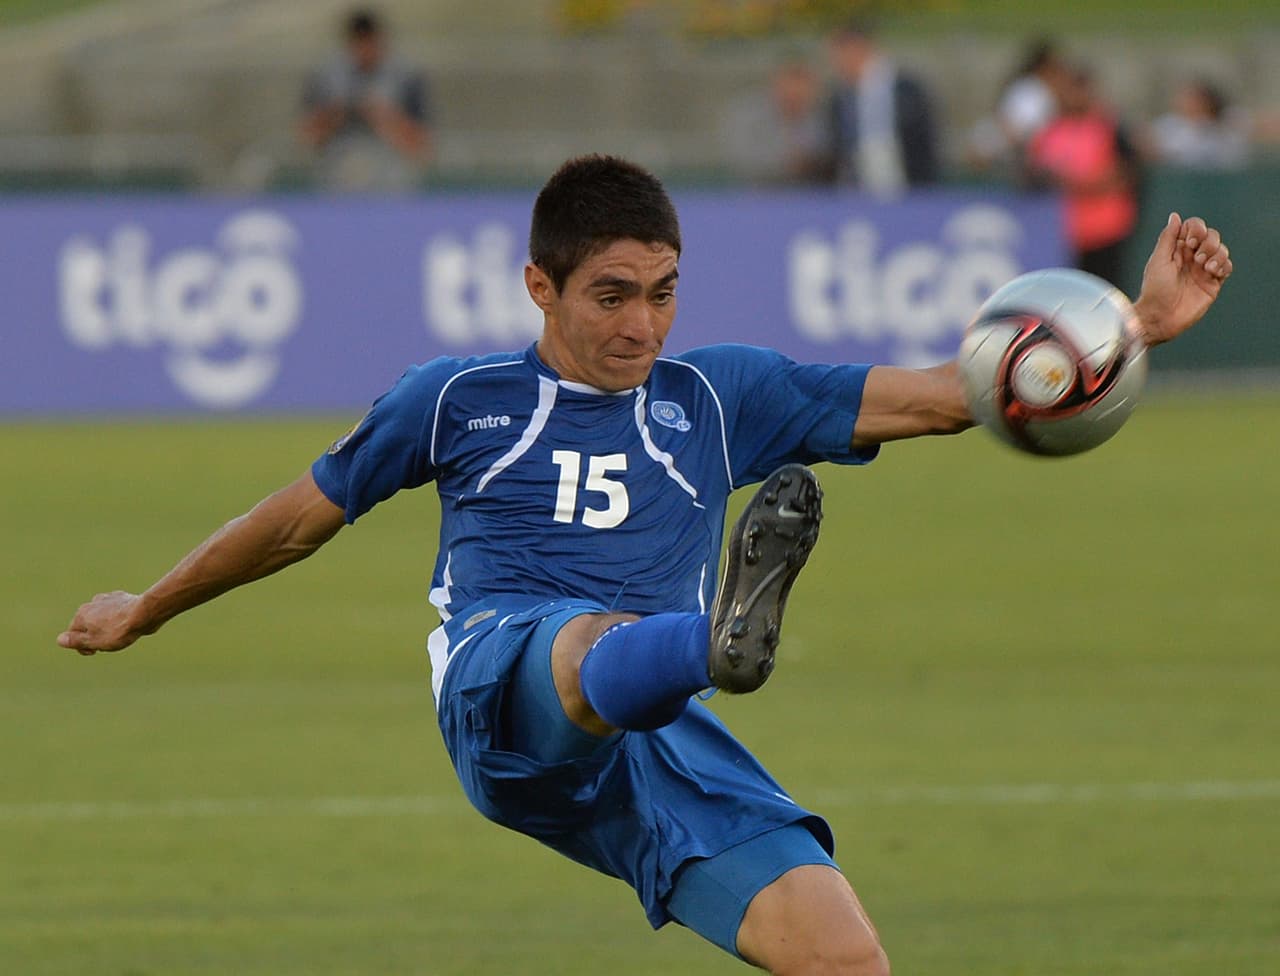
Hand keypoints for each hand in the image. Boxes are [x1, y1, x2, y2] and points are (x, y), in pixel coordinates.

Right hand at [57, 591, 153, 655]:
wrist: (145, 613)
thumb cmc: (119, 630)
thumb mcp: (94, 641)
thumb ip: (76, 641)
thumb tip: (60, 640)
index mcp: (81, 614)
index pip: (73, 634)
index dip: (82, 646)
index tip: (96, 651)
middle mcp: (91, 604)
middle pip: (87, 624)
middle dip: (95, 635)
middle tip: (110, 642)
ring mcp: (107, 599)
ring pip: (101, 617)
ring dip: (107, 626)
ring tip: (120, 633)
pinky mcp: (122, 598)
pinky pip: (115, 611)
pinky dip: (118, 618)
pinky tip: (128, 623)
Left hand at [1132, 213, 1232, 346]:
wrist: (1160, 317)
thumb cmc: (1154, 289)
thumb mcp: (1158, 260)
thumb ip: (1168, 238)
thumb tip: (1175, 215)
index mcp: (1177, 249)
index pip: (1194, 227)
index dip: (1197, 229)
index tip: (1190, 242)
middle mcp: (1192, 257)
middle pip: (1211, 235)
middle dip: (1209, 242)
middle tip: (1197, 257)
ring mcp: (1203, 269)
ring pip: (1222, 249)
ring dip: (1218, 253)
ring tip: (1206, 267)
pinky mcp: (1213, 283)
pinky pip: (1227, 266)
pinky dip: (1224, 265)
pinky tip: (1213, 272)